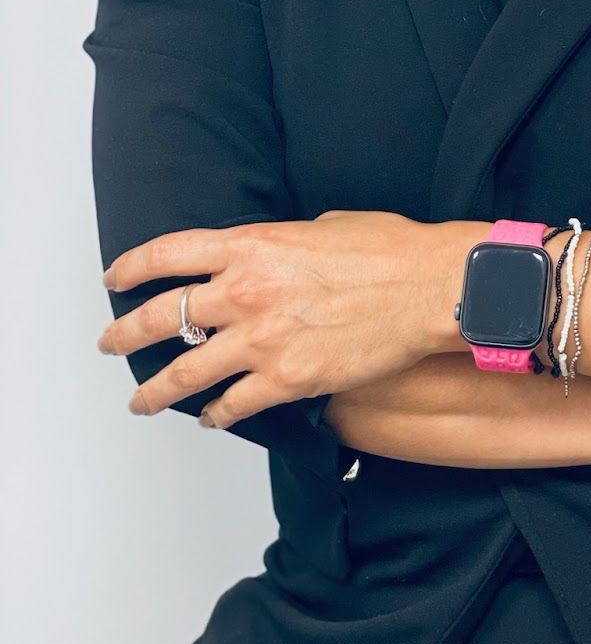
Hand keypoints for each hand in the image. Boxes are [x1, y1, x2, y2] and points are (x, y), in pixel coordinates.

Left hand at [97, 210, 472, 427]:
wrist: (427, 287)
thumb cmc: (389, 249)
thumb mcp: (323, 225)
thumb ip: (282, 244)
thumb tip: (272, 260)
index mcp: (252, 245)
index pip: (170, 254)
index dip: (133, 267)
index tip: (116, 278)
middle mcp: (245, 292)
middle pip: (160, 317)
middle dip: (125, 333)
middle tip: (111, 342)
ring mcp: (262, 340)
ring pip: (184, 374)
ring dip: (156, 392)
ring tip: (142, 402)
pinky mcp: (286, 380)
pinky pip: (233, 406)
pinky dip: (218, 415)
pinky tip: (212, 418)